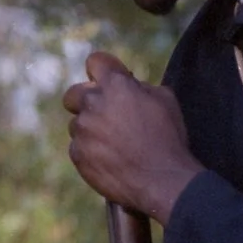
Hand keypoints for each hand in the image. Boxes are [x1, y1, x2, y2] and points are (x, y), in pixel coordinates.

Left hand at [63, 51, 202, 221]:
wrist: (162, 181)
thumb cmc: (169, 139)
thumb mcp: (165, 101)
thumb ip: (141, 87)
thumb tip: (129, 86)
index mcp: (116, 85)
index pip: (95, 61)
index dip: (103, 69)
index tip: (108, 79)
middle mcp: (93, 104)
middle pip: (73, 94)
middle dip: (86, 100)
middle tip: (105, 114)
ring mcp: (83, 131)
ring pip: (78, 124)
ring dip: (91, 130)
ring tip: (116, 145)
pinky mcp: (78, 155)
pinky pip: (78, 148)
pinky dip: (91, 152)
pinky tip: (113, 160)